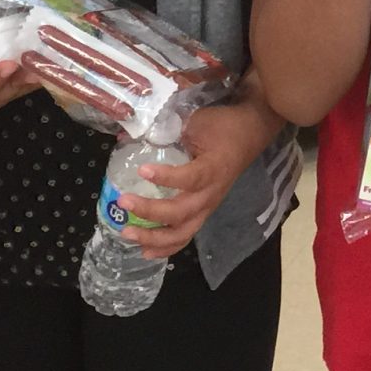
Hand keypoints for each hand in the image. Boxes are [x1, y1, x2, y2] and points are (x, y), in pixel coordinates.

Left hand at [124, 100, 280, 258]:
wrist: (247, 136)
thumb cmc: (222, 127)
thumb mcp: (197, 120)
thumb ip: (166, 128)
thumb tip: (128, 133)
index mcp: (213, 168)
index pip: (190, 178)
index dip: (166, 178)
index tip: (142, 170)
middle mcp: (210, 194)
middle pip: (181, 212)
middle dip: (150, 211)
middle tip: (123, 201)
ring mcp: (207, 207)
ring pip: (182, 232)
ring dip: (154, 237)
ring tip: (128, 233)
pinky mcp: (203, 213)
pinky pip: (185, 236)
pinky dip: (165, 247)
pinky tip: (145, 250)